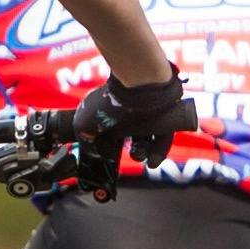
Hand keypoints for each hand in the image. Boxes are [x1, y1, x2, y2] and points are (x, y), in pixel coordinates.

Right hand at [67, 72, 194, 190]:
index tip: (102, 153)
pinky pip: (162, 139)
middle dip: (120, 149)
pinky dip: (157, 152)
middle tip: (118, 155)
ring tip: (137, 155)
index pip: (103, 128)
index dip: (102, 144)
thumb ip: (86, 141)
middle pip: (123, 135)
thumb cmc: (111, 104)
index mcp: (106, 107)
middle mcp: (127, 110)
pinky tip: (150, 163)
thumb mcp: (84, 125)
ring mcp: (147, 113)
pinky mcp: (165, 118)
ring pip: (144, 138)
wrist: (142, 86)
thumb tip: (98, 153)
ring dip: (140, 152)